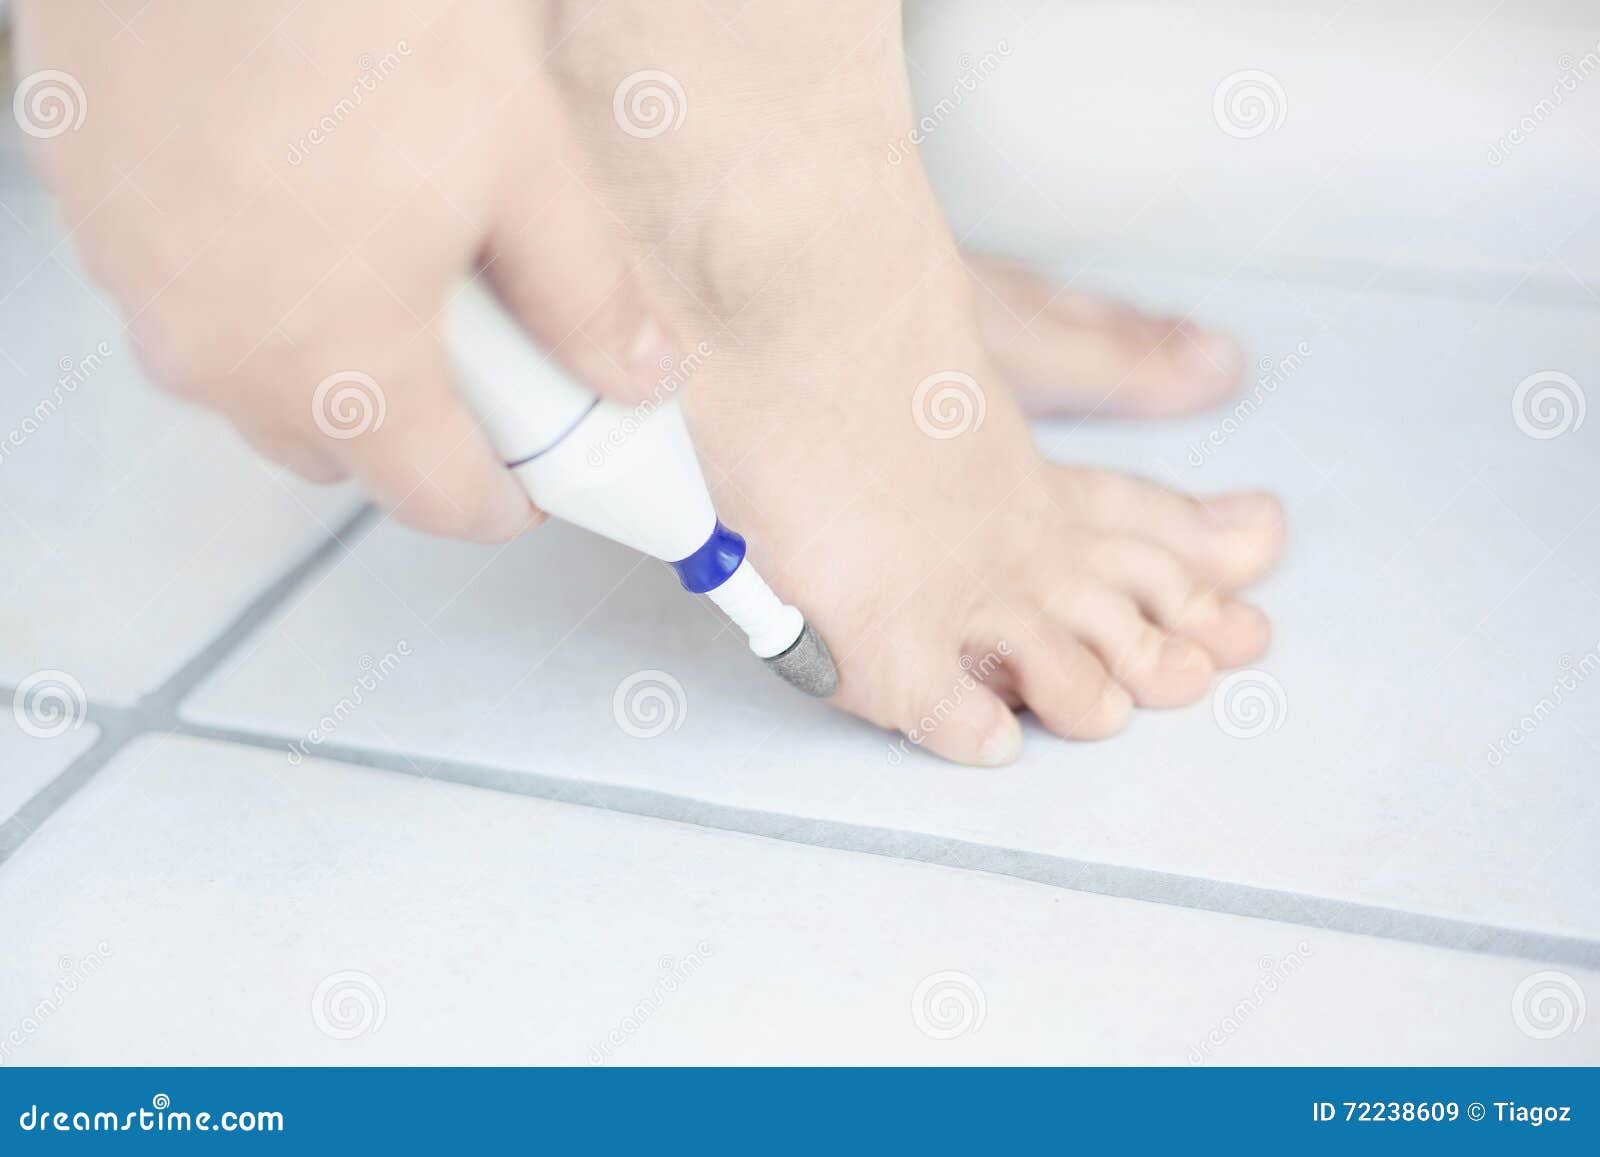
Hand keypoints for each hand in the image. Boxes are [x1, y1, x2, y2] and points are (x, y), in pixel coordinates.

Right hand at [13, 0, 675, 539]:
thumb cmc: (359, 12)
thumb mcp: (523, 161)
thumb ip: (584, 296)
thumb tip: (636, 373)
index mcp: (340, 368)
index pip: (436, 498)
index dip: (501, 500)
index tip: (529, 484)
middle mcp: (218, 352)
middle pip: (335, 448)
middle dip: (409, 426)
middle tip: (474, 349)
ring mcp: (136, 281)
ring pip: (248, 373)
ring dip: (320, 349)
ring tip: (381, 248)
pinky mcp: (86, 203)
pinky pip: (181, 288)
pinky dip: (245, 274)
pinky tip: (293, 192)